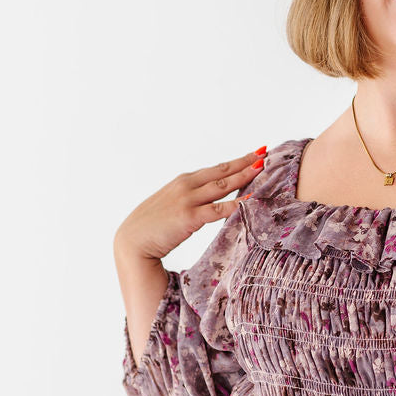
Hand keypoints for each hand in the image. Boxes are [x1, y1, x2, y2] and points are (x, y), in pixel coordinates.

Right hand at [115, 149, 265, 262]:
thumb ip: (188, 200)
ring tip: (261, 168)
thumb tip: (205, 202)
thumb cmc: (150, 228)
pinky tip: (250, 200)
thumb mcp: (170, 206)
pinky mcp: (188, 217)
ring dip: (243, 176)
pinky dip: (235, 204)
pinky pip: (217, 209)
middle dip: (244, 162)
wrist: (131, 242)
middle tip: (264, 153)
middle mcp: (186, 186)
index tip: (254, 154)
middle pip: (222, 171)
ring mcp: (187, 200)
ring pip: (222, 185)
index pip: (215, 169)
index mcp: (182, 182)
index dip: (236, 162)